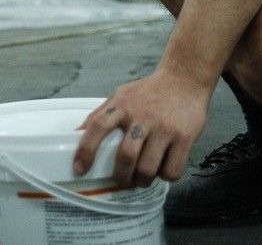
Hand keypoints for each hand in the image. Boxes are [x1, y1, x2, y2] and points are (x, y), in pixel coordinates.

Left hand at [72, 69, 212, 186]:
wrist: (184, 80)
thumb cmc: (148, 92)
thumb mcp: (121, 96)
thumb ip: (101, 114)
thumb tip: (76, 134)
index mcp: (122, 105)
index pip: (98, 126)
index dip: (86, 150)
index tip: (79, 169)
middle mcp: (143, 116)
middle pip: (126, 155)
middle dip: (120, 176)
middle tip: (120, 180)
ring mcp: (165, 127)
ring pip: (148, 168)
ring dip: (142, 181)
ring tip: (142, 179)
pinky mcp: (184, 137)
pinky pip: (172, 170)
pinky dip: (165, 177)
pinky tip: (162, 170)